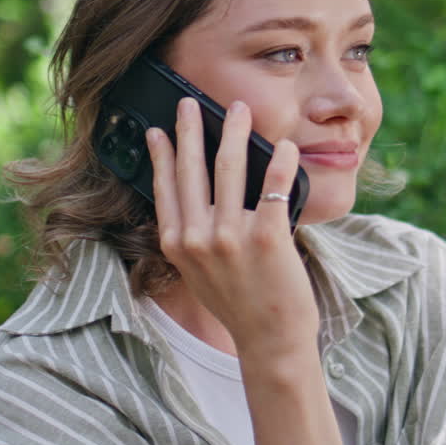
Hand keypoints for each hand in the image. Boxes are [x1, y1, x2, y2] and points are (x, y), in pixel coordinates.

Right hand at [145, 97, 317, 359]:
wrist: (270, 341)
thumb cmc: (239, 305)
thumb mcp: (199, 273)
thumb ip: (192, 238)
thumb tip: (198, 196)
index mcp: (177, 245)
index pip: (165, 187)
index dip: (162, 155)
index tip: (160, 130)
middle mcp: (198, 238)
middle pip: (192, 169)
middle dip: (192, 130)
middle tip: (192, 103)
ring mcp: (231, 237)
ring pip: (230, 169)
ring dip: (236, 133)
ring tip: (241, 111)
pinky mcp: (267, 238)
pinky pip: (274, 187)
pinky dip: (281, 162)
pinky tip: (286, 146)